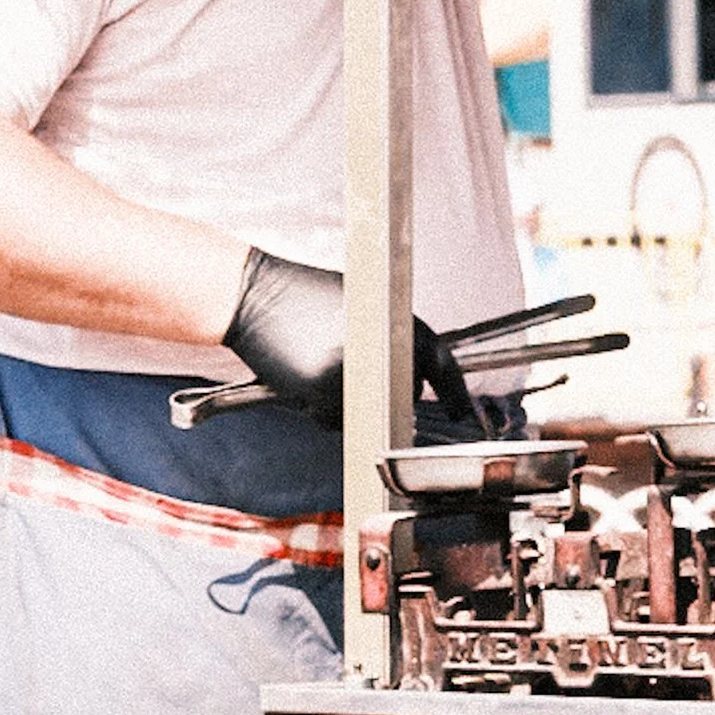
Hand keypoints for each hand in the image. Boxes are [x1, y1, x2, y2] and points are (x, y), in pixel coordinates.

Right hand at [221, 249, 475, 430]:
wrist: (254, 296)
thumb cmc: (305, 296)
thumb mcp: (363, 307)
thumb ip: (392, 337)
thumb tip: (417, 373)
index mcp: (392, 320)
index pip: (439, 360)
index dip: (454, 389)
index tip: (461, 409)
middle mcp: (375, 347)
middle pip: (406, 392)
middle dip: (397, 392)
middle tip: (368, 375)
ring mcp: (347, 371)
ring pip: (369, 411)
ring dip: (356, 403)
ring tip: (327, 364)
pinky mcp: (316, 390)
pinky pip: (334, 418)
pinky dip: (324, 408)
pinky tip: (307, 379)